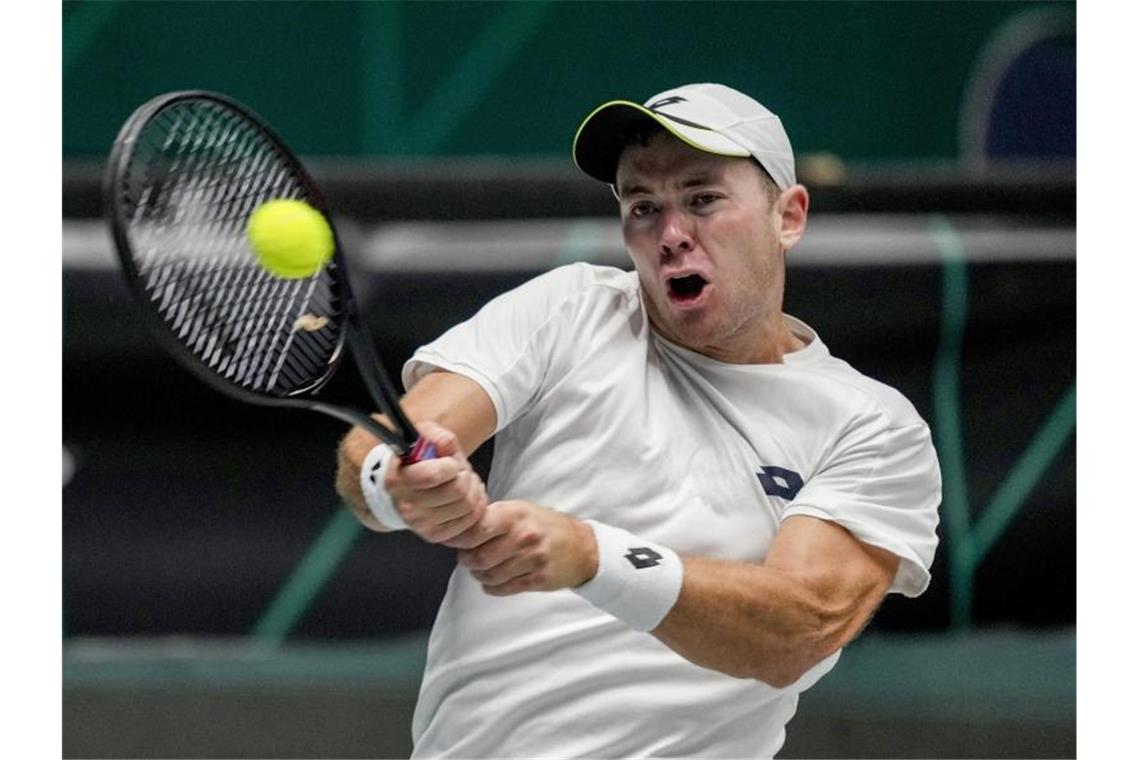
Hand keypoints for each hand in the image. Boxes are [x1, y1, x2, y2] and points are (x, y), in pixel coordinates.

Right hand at [384, 420, 487, 543]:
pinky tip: (467, 496)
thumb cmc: (413, 463)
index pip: (433, 475)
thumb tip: (446, 445)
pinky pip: (471, 521)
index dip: (450, 465)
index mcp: (399, 480)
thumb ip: (435, 435)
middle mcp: (408, 506)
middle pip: (458, 491)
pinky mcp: (436, 535)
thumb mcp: (420, 438)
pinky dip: (476, 506)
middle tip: (460, 472)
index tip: (449, 462)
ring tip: (464, 482)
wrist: (399, 493)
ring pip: (468, 506)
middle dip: (465, 476)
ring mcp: (421, 525)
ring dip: (473, 490)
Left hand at [451, 500, 598, 594]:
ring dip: (479, 575)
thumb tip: (461, 527)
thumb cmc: (545, 526)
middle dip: (467, 561)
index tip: (458, 541)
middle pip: (478, 558)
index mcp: (516, 515)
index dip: (461, 538)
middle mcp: (524, 536)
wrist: (582, 547)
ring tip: (482, 568)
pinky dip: (492, 587)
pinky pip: (503, 589)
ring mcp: (532, 559)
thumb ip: (493, 517)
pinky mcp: (538, 580)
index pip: (477, 529)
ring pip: (489, 576)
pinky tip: (494, 580)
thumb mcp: (521, 510)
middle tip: (468, 558)